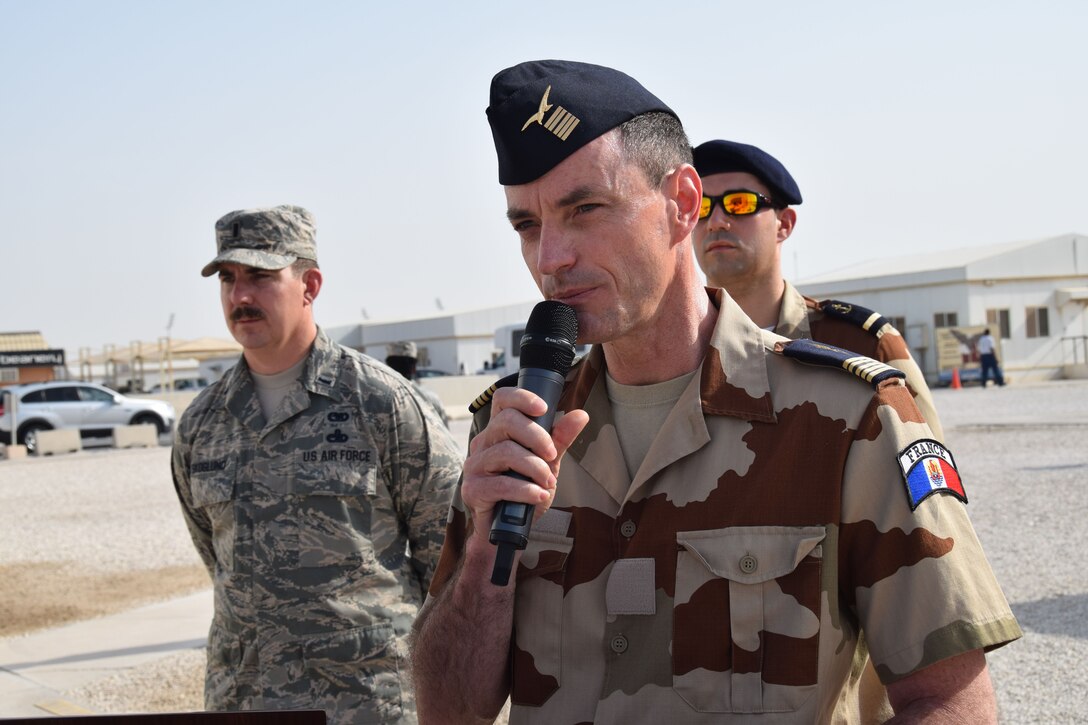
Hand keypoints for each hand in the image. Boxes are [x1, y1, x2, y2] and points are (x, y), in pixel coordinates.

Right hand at [462, 386, 588, 527]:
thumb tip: (580, 415)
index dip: (522, 398)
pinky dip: (524, 490)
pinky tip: (538, 495)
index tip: (543, 409)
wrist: (508, 531)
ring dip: (534, 467)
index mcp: (498, 432)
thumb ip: (559, 440)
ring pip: (505, 452)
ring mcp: (474, 466)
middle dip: (537, 437)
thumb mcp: (547, 463)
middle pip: (506, 422)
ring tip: (547, 482)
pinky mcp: (472, 490)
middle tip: (552, 456)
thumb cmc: (524, 492)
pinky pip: (500, 484)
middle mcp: (483, 444)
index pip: (502, 399)